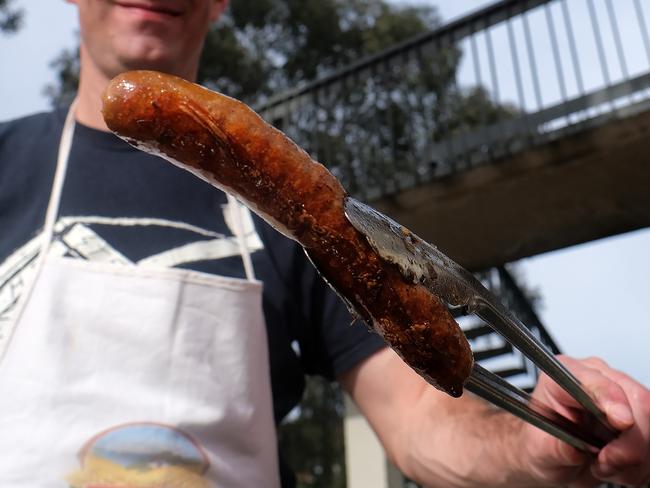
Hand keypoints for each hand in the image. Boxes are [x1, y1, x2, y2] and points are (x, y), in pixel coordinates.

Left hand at [519, 355, 649, 486]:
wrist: (551, 460)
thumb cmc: (541, 444)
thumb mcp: (539, 450)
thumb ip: (555, 447)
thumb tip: (571, 448)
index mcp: (563, 376)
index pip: (595, 380)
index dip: (612, 398)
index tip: (621, 421)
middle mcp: (596, 381)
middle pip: (637, 401)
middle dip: (629, 442)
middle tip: (605, 461)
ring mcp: (621, 398)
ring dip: (635, 458)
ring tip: (603, 465)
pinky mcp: (638, 419)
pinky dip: (642, 464)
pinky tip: (617, 466)